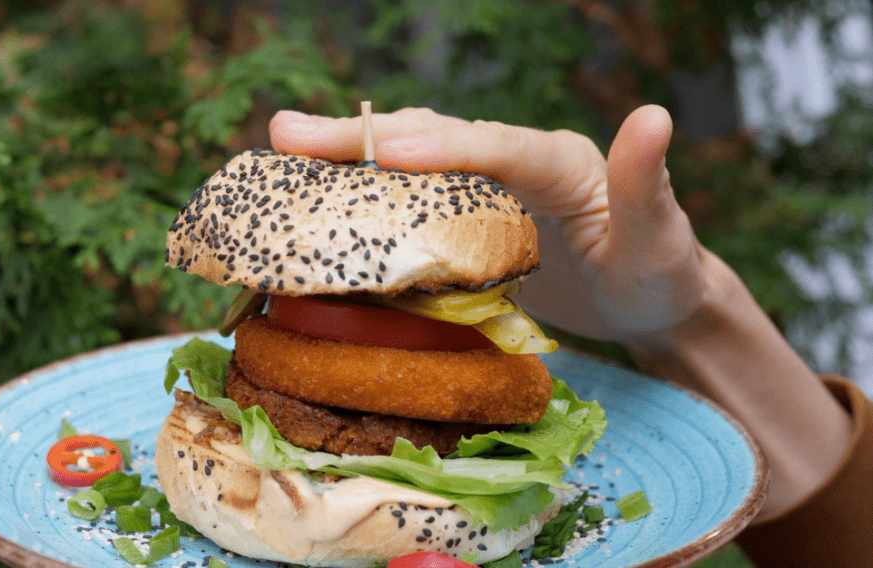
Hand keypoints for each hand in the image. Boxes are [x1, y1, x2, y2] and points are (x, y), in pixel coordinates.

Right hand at [269, 106, 705, 342]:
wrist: (648, 303)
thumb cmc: (659, 276)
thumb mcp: (662, 240)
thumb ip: (649, 184)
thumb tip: (654, 114)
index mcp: (558, 159)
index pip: (494, 144)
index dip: (440, 145)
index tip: (386, 152)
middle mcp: (514, 159)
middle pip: (432, 138)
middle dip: (361, 137)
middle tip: (286, 135)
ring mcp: (486, 185)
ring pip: (410, 161)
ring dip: (347, 158)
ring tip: (282, 155)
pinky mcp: (468, 214)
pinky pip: (408, 198)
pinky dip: (364, 194)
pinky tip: (320, 200)